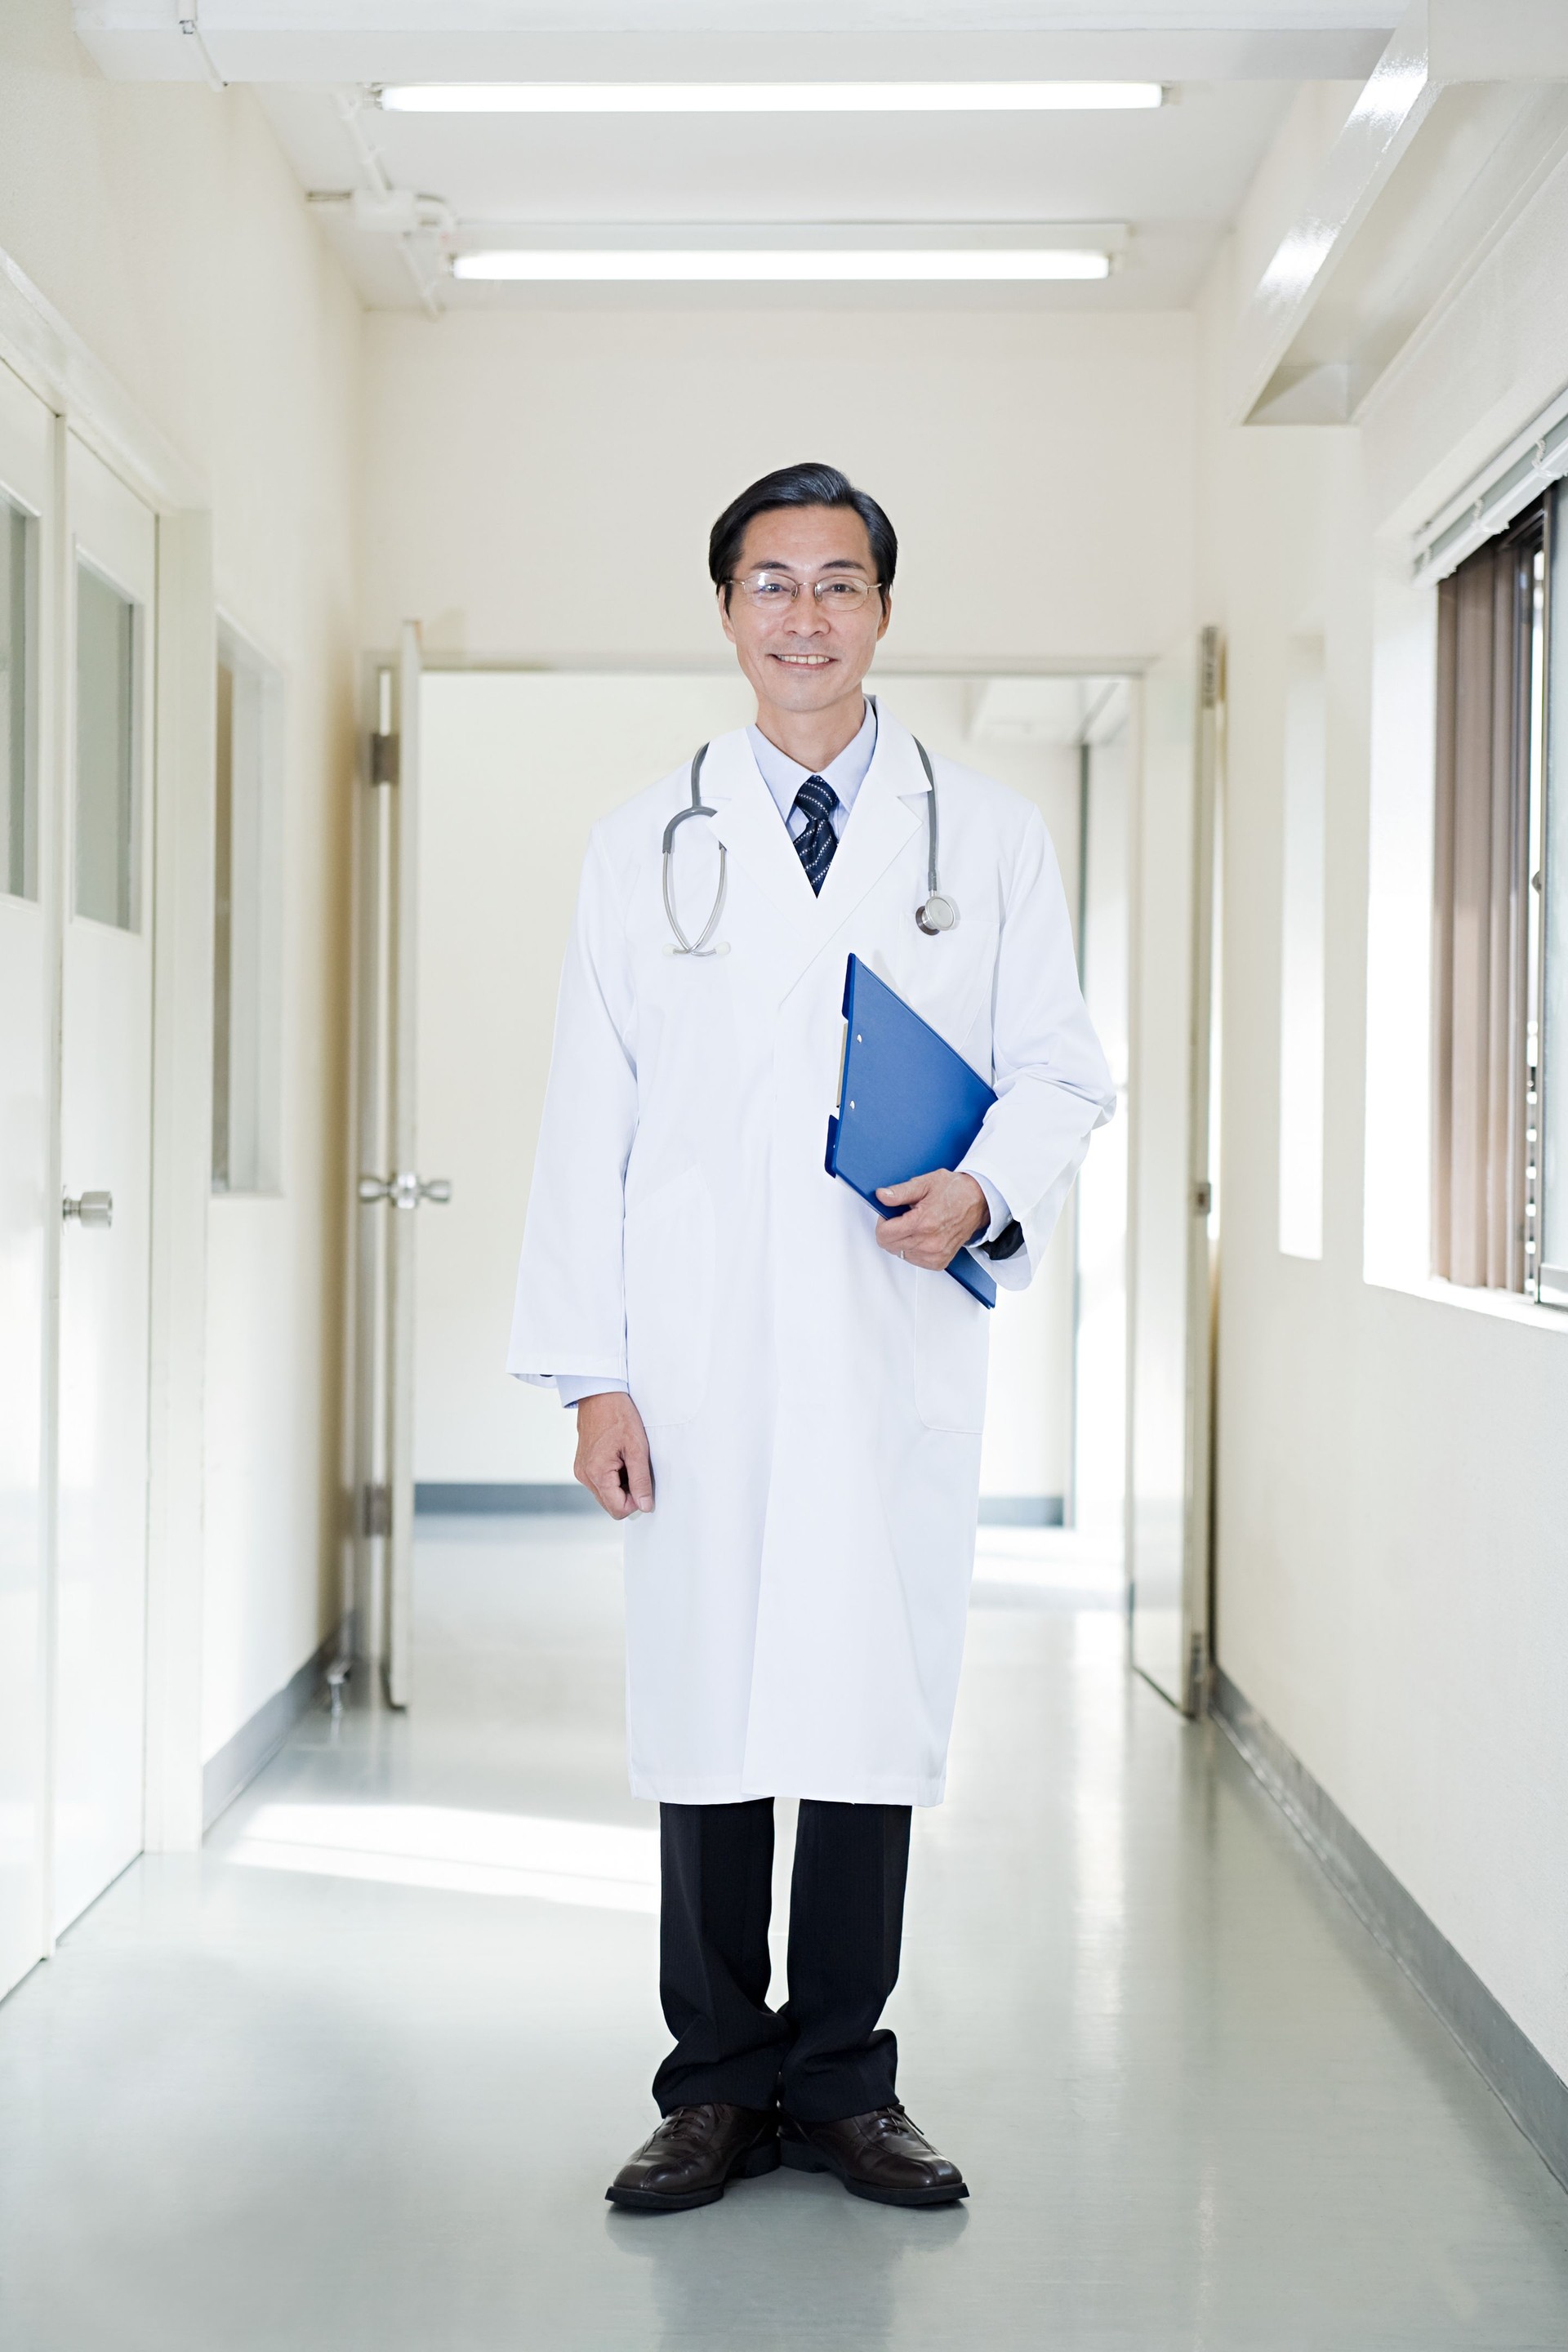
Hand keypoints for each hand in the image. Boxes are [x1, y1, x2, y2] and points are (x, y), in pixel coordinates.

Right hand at [574, 1392, 654, 1518]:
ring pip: (606, 1494)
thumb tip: (644, 1506)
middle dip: (628, 1492)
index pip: (618, 1510)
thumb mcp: (637, 1448)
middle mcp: (584, 1475)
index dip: (636, 1501)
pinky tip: (618, 1456)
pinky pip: (600, 1482)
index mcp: (597, 1473)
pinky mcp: (582, 1464)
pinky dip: (613, 1475)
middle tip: (636, 1466)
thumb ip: (641, 1480)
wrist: (599, 1393)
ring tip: (626, 1458)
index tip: (644, 1482)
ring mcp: (581, 1470)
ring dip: (620, 1483)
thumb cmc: (618, 1415)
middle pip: (610, 1504)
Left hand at [874, 1169, 988, 1271]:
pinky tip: (923, 1235)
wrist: (978, 1201)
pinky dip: (913, 1249)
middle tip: (904, 1217)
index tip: (889, 1215)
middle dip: (891, 1231)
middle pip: (890, 1246)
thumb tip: (882, 1196)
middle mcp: (929, 1243)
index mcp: (923, 1223)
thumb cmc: (954, 1191)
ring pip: (900, 1254)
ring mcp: (935, 1255)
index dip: (883, 1222)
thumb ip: (900, 1192)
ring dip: (902, 1241)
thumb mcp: (925, 1183)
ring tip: (917, 1225)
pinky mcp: (939, 1262)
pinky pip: (914, 1260)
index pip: (884, 1234)